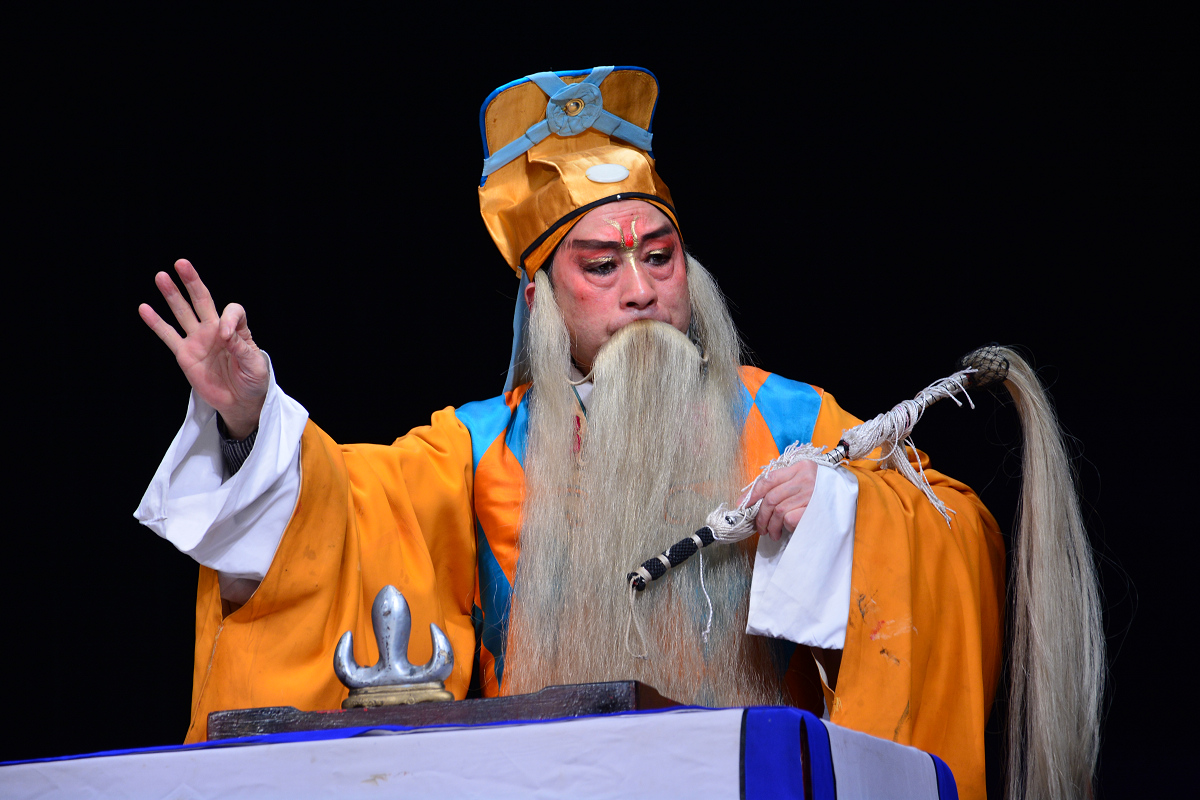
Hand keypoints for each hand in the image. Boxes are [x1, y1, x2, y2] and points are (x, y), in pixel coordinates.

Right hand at [139, 259, 268, 438]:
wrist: (241, 402)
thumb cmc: (253, 381)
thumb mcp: (255, 365)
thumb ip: (242, 348)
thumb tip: (224, 333)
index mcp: (238, 330)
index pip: (232, 311)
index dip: (229, 318)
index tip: (226, 335)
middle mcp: (215, 330)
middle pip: (202, 300)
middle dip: (192, 282)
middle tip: (181, 263)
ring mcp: (199, 340)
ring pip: (183, 312)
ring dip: (172, 295)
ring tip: (161, 276)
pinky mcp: (185, 354)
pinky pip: (168, 336)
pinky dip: (156, 322)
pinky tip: (144, 308)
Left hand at [743, 460, 818, 540]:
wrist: (852, 498)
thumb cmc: (822, 492)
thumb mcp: (804, 481)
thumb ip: (781, 485)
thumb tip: (749, 500)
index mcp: (800, 467)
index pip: (769, 479)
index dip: (753, 493)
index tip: (744, 505)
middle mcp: (806, 478)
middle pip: (771, 498)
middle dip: (761, 516)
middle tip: (759, 527)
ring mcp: (811, 493)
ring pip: (779, 511)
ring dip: (771, 525)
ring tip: (772, 533)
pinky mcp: (815, 509)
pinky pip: (790, 519)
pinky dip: (786, 527)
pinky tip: (789, 530)